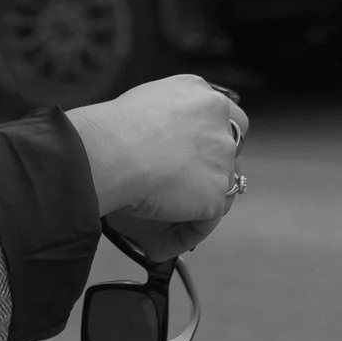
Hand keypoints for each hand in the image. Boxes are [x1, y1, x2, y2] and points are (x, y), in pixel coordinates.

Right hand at [65, 73, 248, 255]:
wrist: (112, 151)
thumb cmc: (111, 128)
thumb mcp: (145, 102)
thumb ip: (167, 117)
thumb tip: (160, 142)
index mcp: (201, 94)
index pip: (225, 115)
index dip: (212, 137)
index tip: (196, 154)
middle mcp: (218, 121)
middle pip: (231, 149)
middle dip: (216, 168)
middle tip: (188, 189)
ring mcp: (221, 159)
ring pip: (222, 187)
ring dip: (200, 204)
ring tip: (169, 225)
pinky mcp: (216, 194)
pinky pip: (205, 223)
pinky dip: (183, 236)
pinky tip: (160, 246)